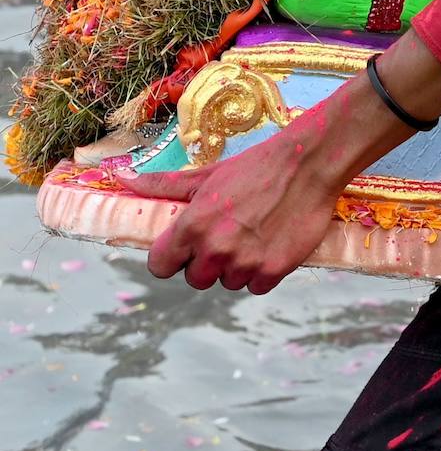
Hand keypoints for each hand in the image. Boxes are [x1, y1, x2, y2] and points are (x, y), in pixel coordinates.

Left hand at [115, 120, 337, 294]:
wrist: (308, 163)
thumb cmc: (255, 166)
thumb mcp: (207, 174)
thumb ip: (164, 185)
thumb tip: (122, 178)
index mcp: (192, 225)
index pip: (160, 266)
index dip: (171, 257)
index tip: (185, 247)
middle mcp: (215, 248)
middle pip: (195, 279)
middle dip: (207, 262)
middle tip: (227, 234)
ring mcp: (245, 262)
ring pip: (228, 283)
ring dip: (237, 267)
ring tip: (253, 234)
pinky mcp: (274, 270)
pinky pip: (257, 286)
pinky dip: (262, 272)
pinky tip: (270, 244)